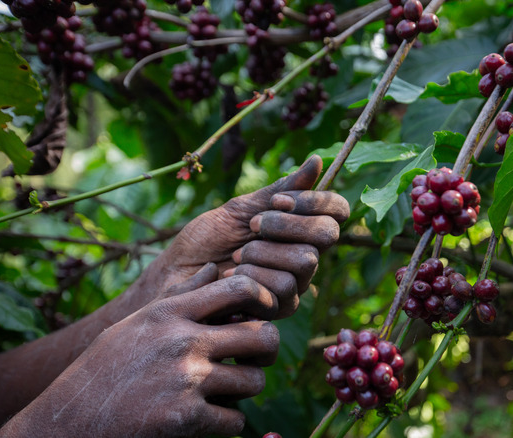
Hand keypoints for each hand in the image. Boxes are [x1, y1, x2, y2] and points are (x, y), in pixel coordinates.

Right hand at [0, 272, 279, 437]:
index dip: (265, 298)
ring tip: (227, 392)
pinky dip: (227, 424)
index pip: (241, 288)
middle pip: (263, 336)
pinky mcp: (185, 419)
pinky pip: (235, 421)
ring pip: (254, 381)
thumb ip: (182, 295)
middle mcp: (181, 341)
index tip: (264, 313)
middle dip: (266, 351)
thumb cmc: (104, 369)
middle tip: (254, 360)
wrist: (67, 423)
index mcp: (170, 313)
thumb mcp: (138, 323)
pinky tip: (208, 419)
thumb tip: (214, 267)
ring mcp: (185, 380)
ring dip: (245, 391)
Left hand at [143, 155, 348, 316]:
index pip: (337, 211)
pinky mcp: (280, 309)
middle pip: (326, 235)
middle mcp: (305, 255)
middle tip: (252, 227)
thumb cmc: (205, 240)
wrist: (175, 276)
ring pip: (304, 262)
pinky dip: (250, 277)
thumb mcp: (240, 208)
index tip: (278, 201)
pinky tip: (230, 278)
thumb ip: (279, 190)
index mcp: (300, 227)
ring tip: (235, 258)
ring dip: (261, 254)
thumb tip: (317, 161)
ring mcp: (296, 283)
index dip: (315, 202)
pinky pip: (282, 288)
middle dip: (285, 225)